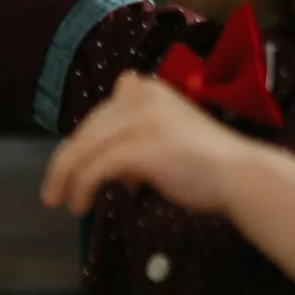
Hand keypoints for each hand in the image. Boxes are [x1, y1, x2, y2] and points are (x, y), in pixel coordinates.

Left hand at [41, 71, 264, 216]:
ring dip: (66, 178)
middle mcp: (140, 96)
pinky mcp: (141, 147)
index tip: (81, 173)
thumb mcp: (164, 137)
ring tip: (60, 202)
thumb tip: (103, 166)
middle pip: (85, 132)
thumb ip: (132, 139)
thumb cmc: (204, 164)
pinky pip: (95, 168)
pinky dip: (81, 187)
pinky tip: (80, 205)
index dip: (84, 146)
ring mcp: (141, 120)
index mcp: (146, 89)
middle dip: (65, 164)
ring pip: (83, 149)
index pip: (97, 117)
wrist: (241, 176)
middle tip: (53, 193)